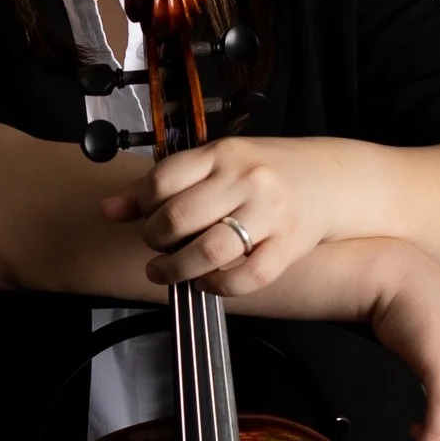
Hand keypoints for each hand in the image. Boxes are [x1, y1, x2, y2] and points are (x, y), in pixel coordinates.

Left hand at [99, 135, 334, 295]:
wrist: (332, 179)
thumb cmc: (266, 172)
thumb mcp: (216, 164)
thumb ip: (163, 184)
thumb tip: (108, 210)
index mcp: (223, 153)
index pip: (163, 181)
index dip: (142, 207)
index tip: (146, 218)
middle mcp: (246, 179)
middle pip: (179, 218)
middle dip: (155, 241)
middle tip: (156, 248)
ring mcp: (270, 213)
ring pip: (209, 251)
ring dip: (176, 270)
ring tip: (165, 272)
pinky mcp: (289, 246)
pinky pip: (245, 278)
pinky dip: (217, 287)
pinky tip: (205, 282)